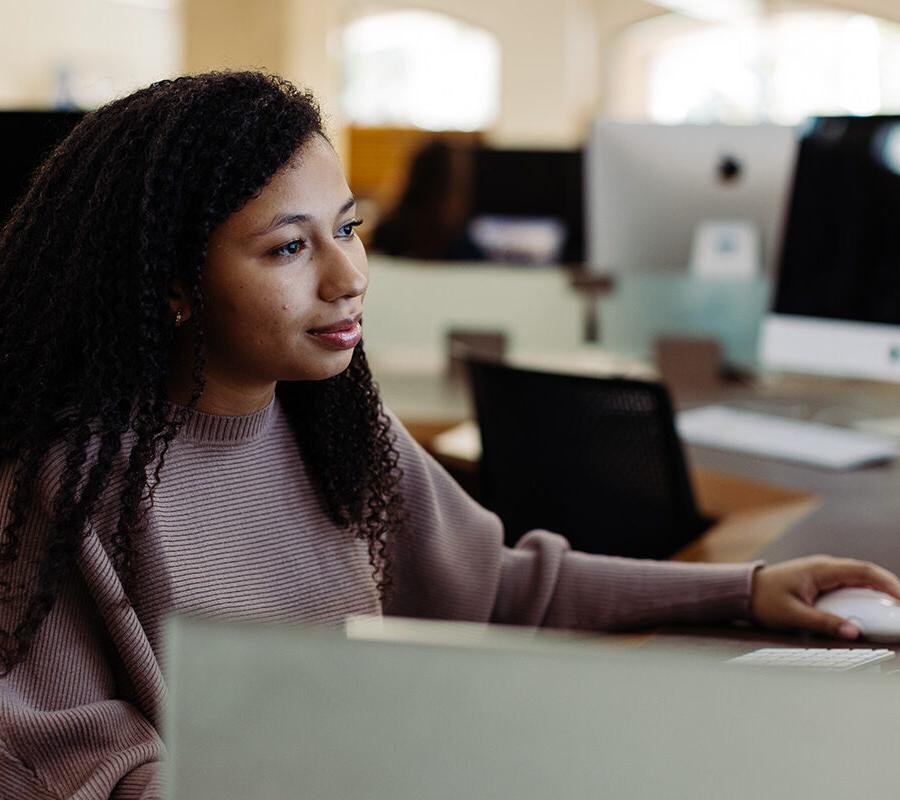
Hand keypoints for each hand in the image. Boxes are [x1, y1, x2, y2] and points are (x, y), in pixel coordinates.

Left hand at [749, 555, 899, 639]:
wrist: (742, 591)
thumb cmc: (763, 600)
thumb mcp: (793, 615)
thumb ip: (824, 623)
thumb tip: (853, 632)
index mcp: (820, 569)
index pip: (863, 571)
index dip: (888, 583)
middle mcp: (824, 567)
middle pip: (865, 573)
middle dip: (888, 589)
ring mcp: (822, 573)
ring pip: (857, 579)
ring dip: (876, 592)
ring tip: (891, 611)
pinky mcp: (819, 581)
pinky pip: (847, 585)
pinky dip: (862, 595)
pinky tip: (868, 609)